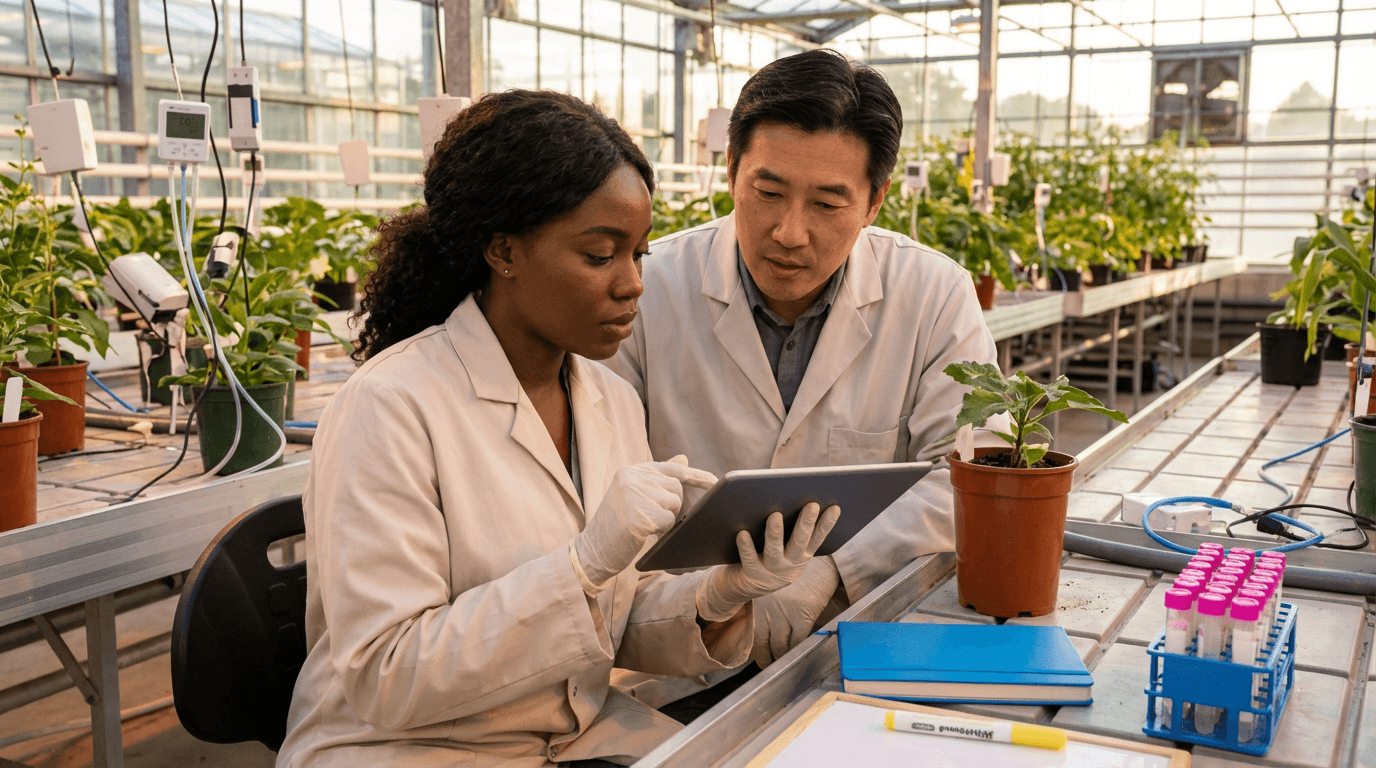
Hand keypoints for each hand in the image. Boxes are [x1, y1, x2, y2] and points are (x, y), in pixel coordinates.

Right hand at [573, 456, 716, 588]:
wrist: (592, 549)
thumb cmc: (616, 524)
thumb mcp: (634, 495)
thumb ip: (657, 479)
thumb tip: (683, 458)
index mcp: (632, 471)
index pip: (672, 469)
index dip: (696, 476)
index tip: (715, 482)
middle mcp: (632, 478)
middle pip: (676, 488)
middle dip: (672, 506)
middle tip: (651, 517)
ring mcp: (634, 495)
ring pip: (673, 504)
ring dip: (666, 519)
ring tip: (644, 524)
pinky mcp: (638, 515)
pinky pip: (667, 520)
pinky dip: (661, 530)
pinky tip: (644, 532)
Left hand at [696, 502, 840, 621]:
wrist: (745, 587)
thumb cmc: (767, 558)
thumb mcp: (785, 550)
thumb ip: (791, 531)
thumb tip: (791, 498)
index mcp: (801, 556)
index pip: (817, 538)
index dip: (826, 525)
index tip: (834, 508)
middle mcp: (790, 564)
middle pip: (799, 542)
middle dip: (806, 523)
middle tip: (812, 505)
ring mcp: (771, 571)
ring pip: (774, 551)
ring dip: (775, 533)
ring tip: (775, 515)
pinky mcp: (752, 576)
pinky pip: (749, 559)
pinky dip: (746, 546)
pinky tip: (742, 533)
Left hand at [750, 557, 840, 667]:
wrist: (820, 559)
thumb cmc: (797, 571)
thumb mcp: (773, 586)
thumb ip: (765, 604)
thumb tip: (763, 627)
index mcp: (756, 600)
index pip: (751, 634)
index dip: (756, 650)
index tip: (760, 658)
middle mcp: (766, 608)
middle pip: (764, 644)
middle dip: (767, 658)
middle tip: (771, 664)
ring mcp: (783, 613)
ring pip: (781, 646)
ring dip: (783, 657)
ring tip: (785, 662)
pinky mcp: (802, 615)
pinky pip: (798, 641)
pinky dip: (799, 649)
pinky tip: (800, 651)